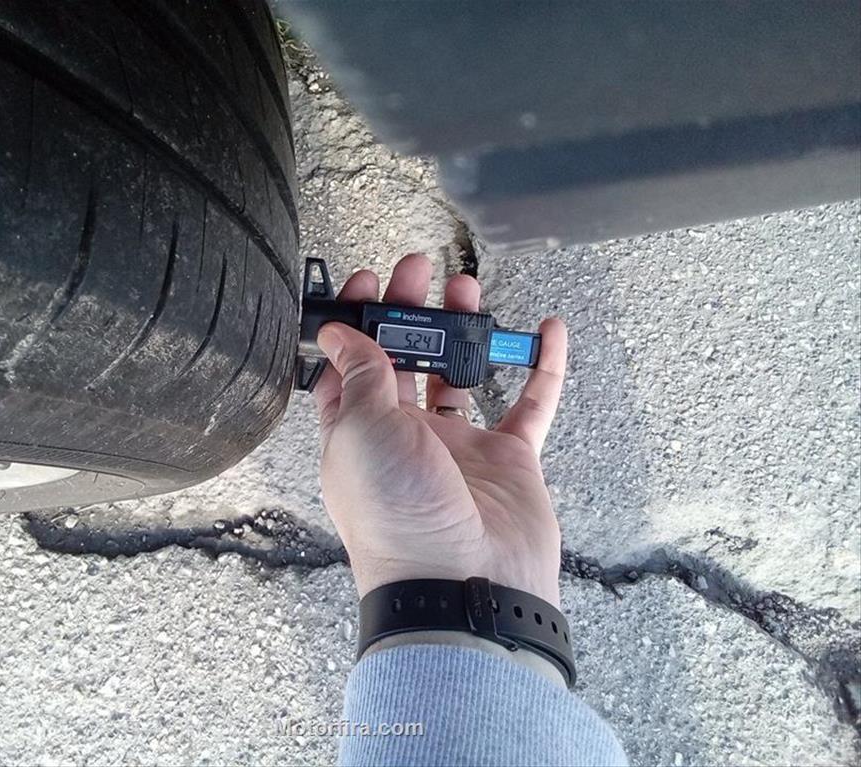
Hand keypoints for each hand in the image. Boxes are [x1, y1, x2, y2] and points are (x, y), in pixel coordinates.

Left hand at [313, 254, 567, 606]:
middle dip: (409, 311)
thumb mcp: (362, 430)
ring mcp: (459, 448)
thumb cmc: (398, 515)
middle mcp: (405, 438)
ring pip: (462, 373)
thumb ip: (358, 375)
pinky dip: (542, 367)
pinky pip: (530, 403)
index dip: (353, 323)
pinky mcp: (509, 459)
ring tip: (468, 287)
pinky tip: (547, 331)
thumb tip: (337, 334)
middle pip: (406, 360)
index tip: (366, 282)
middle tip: (419, 267)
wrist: (464, 585)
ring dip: (465, 329)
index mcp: (358, 434)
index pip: (349, 366)